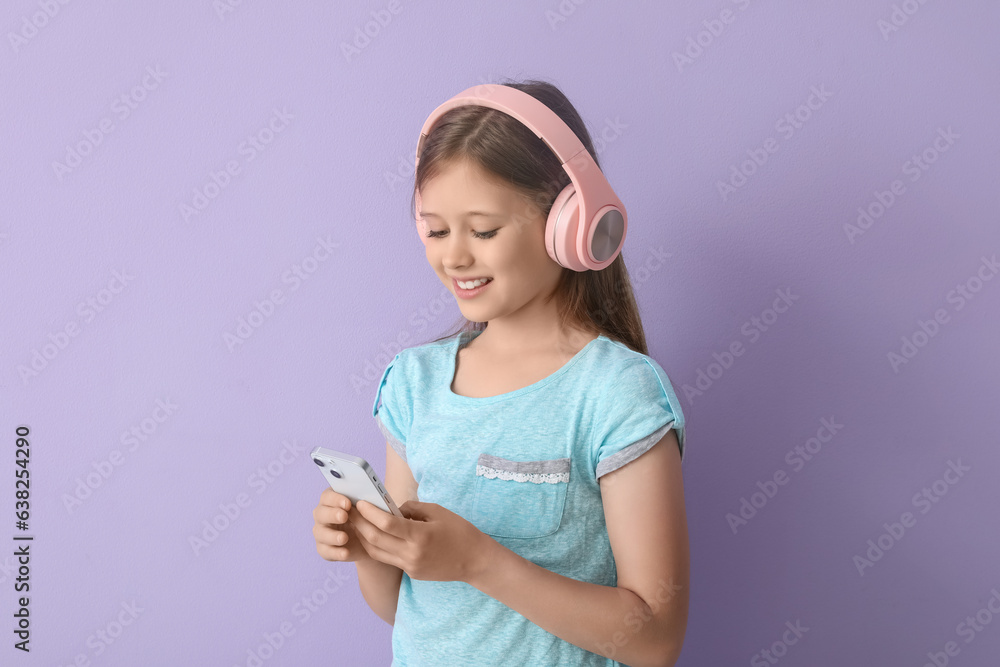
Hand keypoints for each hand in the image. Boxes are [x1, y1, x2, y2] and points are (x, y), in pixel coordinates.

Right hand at [312, 488, 371, 563]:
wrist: (370, 540)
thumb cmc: (366, 517)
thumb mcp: (367, 509)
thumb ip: (363, 502)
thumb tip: (364, 500)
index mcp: (331, 500)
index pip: (327, 496)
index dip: (335, 499)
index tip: (347, 503)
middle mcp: (322, 515)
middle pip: (320, 513)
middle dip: (332, 514)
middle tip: (344, 516)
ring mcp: (321, 532)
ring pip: (320, 533)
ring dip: (332, 535)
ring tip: (344, 538)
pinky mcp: (324, 549)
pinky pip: (326, 551)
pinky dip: (335, 553)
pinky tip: (345, 553)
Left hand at [352, 499, 493, 583]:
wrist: (475, 560)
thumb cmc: (460, 531)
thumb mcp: (437, 512)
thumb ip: (412, 509)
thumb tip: (392, 508)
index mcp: (420, 536)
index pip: (386, 524)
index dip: (370, 512)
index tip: (360, 503)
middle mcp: (411, 554)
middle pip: (375, 539)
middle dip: (360, 524)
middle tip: (351, 511)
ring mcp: (410, 566)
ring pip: (377, 553)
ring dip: (364, 538)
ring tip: (357, 523)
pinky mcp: (411, 573)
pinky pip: (388, 559)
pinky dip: (377, 547)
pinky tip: (374, 536)